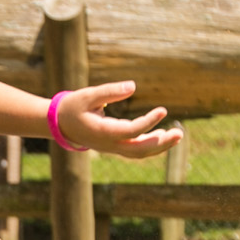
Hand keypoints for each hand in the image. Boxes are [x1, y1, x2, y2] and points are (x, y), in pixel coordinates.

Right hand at [57, 81, 178, 159]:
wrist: (59, 124)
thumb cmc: (72, 107)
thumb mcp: (87, 95)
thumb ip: (109, 91)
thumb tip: (133, 86)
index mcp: (102, 132)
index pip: (130, 132)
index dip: (148, 122)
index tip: (163, 110)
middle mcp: (109, 144)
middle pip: (139, 150)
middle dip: (161, 143)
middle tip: (180, 133)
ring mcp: (112, 148)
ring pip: (139, 153)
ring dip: (159, 146)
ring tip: (177, 134)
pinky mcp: (114, 146)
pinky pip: (135, 150)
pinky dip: (150, 144)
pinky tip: (162, 134)